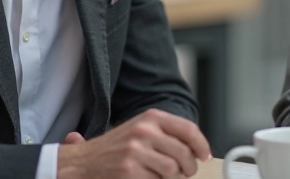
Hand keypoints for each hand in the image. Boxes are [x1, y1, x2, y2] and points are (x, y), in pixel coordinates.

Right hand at [56, 108, 211, 178]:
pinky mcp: (130, 171)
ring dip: (173, 178)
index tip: (204, 155)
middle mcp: (145, 131)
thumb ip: (167, 133)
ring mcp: (136, 151)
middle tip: (186, 172)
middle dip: (189, 167)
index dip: (201, 144)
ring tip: (164, 176)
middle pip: (183, 153)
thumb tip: (195, 147)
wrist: (84, 162)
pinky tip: (148, 178)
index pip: (188, 129)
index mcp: (151, 117)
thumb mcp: (141, 129)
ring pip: (173, 170)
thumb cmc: (115, 148)